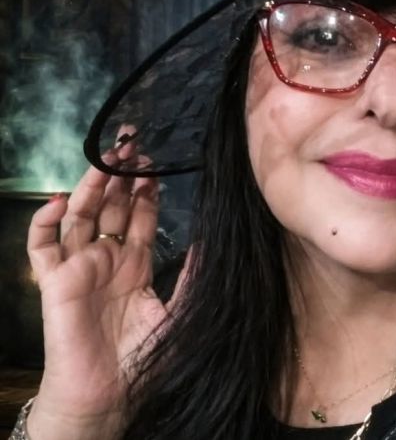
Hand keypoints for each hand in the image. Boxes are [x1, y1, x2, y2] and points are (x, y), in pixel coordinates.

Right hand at [25, 150, 185, 437]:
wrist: (110, 395)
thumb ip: (189, 276)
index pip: (138, 216)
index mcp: (135, 264)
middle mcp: (107, 260)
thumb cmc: (144, 359)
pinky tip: (61, 201)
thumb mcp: (178, 312)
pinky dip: (44, 224)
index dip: (145, 190)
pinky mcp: (55, 283)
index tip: (155, 164)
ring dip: (91, 187)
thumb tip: (209, 242)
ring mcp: (79, 268)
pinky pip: (41, 249)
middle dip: (120, 176)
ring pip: (80, 217)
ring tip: (106, 159)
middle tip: (132, 145)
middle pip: (111, 207)